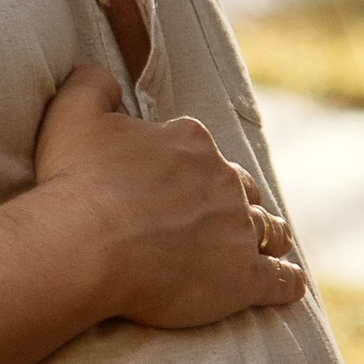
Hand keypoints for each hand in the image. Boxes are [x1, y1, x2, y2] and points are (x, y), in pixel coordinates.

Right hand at [34, 69, 305, 330]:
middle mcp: (223, 180)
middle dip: (237, 201)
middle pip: (242, 189)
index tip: (178, 184)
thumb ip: (92, 84)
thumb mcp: (73, 113)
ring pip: (268, 230)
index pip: (202, 151)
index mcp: (190, 141)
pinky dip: (287, 282)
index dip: (191, 168)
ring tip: (269, 246)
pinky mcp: (244, 277)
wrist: (86, 245)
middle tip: (226, 219)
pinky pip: (280, 280)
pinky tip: (291, 286)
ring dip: (268, 236)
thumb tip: (105, 76)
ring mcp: (239, 229)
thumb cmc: (77, 182)